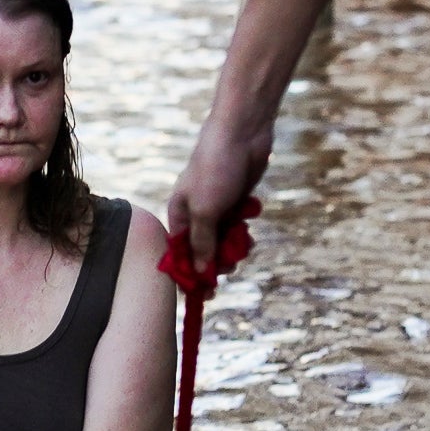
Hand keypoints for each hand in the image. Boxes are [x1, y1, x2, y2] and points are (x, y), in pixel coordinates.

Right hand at [166, 109, 270, 282]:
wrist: (242, 134)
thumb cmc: (215, 168)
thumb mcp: (206, 210)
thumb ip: (202, 243)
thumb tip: (200, 273)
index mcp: (179, 215)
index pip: (180, 254)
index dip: (190, 276)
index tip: (205, 296)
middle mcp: (196, 214)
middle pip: (204, 252)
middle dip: (218, 260)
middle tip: (232, 262)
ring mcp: (217, 209)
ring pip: (224, 242)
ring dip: (235, 245)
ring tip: (245, 238)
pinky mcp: (236, 202)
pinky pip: (239, 228)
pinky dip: (245, 228)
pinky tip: (250, 215)